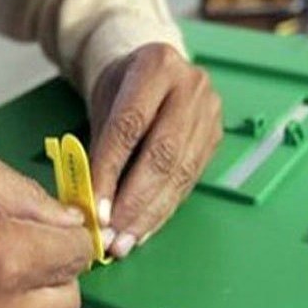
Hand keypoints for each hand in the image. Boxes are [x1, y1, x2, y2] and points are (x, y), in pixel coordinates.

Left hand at [89, 43, 222, 257]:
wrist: (154, 71)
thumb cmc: (122, 90)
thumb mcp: (103, 105)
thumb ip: (98, 149)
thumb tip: (92, 205)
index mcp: (156, 65)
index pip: (130, 127)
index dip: (111, 172)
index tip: (96, 211)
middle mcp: (191, 86)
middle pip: (163, 154)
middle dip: (135, 202)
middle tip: (113, 236)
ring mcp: (209, 112)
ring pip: (180, 174)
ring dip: (150, 214)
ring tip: (126, 241)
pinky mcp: (215, 137)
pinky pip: (189, 182)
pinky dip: (164, 210)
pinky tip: (144, 229)